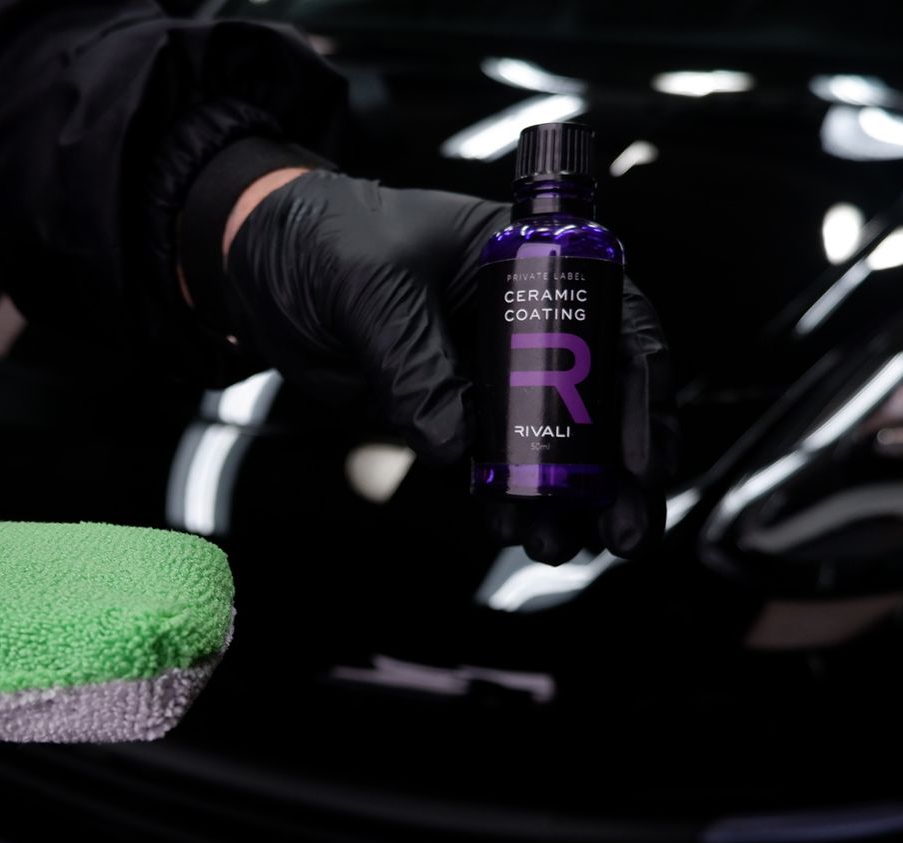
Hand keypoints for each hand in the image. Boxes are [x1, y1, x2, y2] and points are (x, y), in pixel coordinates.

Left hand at [220, 170, 675, 563]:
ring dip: (569, 499)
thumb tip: (456, 447)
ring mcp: (491, 373)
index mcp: (532, 263)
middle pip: (602, 399)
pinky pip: (497, 466)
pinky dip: (513, 501)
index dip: (641, 395)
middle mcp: (526, 321)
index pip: (616, 326)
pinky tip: (522, 531)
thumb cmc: (325, 238)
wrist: (260, 268)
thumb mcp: (371, 288)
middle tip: (625, 530)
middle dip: (620, 471)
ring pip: (555, 444)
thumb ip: (415, 365)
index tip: (638, 461)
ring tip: (565, 545)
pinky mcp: (451, 414)